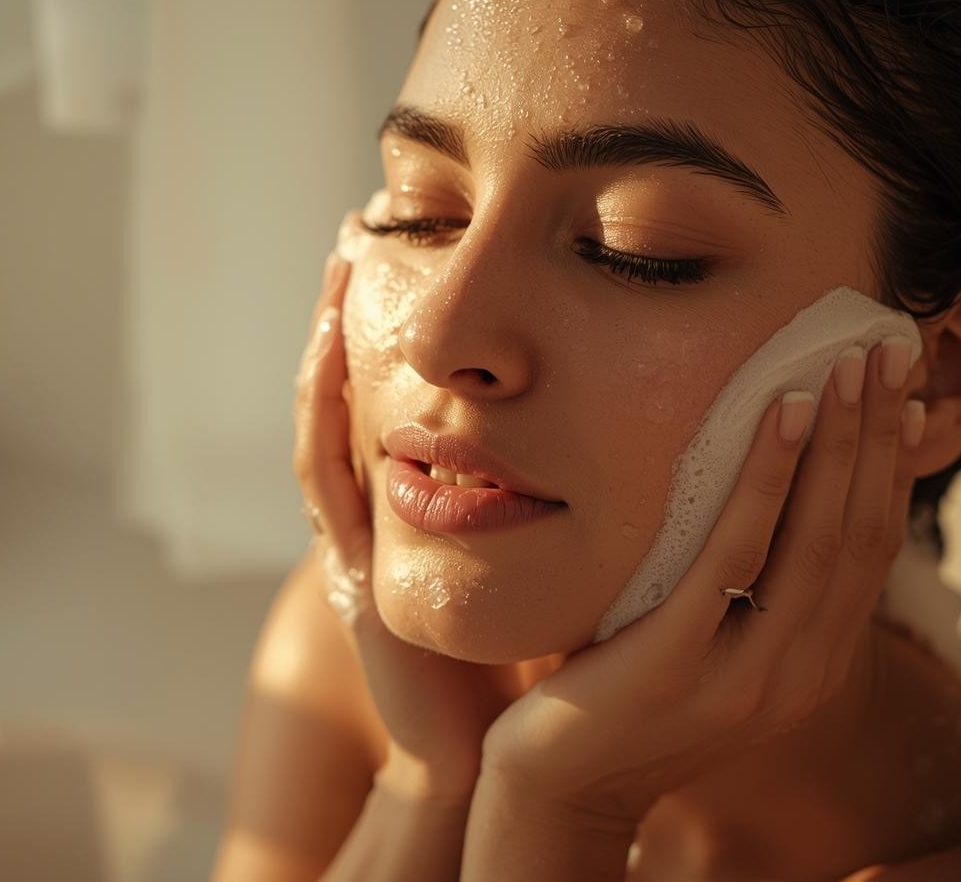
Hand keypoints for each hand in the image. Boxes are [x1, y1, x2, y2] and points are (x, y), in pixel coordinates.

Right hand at [293, 227, 519, 798]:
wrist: (489, 742)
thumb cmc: (527, 641)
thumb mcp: (543, 542)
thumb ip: (565, 478)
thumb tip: (638, 400)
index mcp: (425, 494)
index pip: (405, 386)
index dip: (404, 317)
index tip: (423, 233)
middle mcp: (381, 504)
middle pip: (353, 384)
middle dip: (354, 305)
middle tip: (363, 218)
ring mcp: (357, 532)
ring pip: (326, 416)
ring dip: (326, 338)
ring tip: (340, 262)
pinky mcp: (349, 568)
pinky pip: (323, 477)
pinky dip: (321, 413)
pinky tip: (328, 354)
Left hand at [479, 337, 926, 826]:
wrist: (555, 790)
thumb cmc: (618, 695)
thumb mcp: (702, 639)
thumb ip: (743, 584)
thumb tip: (766, 490)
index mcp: (811, 667)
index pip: (871, 551)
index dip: (891, 468)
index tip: (903, 393)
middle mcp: (797, 676)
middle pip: (857, 535)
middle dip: (877, 435)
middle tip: (887, 350)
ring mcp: (743, 678)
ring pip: (815, 540)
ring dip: (837, 444)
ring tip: (844, 366)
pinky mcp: (677, 666)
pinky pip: (734, 556)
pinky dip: (767, 480)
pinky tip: (781, 416)